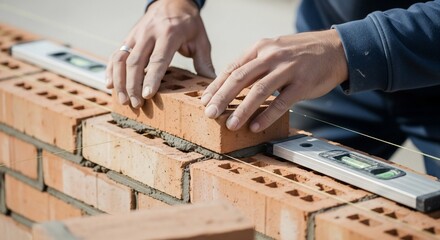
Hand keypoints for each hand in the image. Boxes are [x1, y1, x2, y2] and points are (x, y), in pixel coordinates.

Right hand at [106, 0, 214, 107]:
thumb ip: (204, 61)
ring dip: (119, 80)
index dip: (152, 78)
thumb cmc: (189, 23)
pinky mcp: (129, 37)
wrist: (173, 1)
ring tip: (123, 99)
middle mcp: (149, 34)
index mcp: (169, 34)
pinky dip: (110, 70)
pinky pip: (116, 53)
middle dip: (133, 85)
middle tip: (135, 103)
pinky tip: (110, 84)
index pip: (158, 59)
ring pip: (121, 58)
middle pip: (136, 62)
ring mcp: (136, 35)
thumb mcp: (201, 39)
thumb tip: (210, 83)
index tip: (147, 95)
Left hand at [201, 29, 347, 132]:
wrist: (334, 48)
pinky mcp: (303, 83)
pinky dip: (267, 116)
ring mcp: (288, 69)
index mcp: (260, 48)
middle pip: (240, 78)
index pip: (232, 68)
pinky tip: (256, 127)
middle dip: (222, 98)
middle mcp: (271, 56)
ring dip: (242, 109)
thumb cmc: (299, 53)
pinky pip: (281, 102)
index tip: (204, 100)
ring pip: (258, 90)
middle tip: (209, 114)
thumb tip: (230, 85)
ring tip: (230, 125)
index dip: (216, 85)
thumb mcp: (273, 50)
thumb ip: (253, 65)